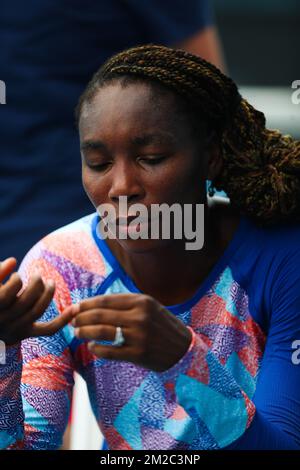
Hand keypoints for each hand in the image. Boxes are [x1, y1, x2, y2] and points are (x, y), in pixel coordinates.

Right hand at [0, 257, 73, 345]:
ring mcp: (17, 328)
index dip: (16, 280)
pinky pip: (49, 329)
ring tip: (50, 282)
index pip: (7, 293)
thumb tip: (12, 260)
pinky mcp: (28, 333)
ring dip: (48, 294)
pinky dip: (63, 320)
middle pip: (25, 301)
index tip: (17, 276)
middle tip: (38, 274)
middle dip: (36, 283)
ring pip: (37, 311)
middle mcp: (5, 320)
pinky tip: (74, 308)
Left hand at [68, 293, 191, 371]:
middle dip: (81, 318)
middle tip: (72, 321)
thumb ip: (126, 304)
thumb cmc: (162, 326)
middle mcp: (140, 316)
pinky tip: (91, 347)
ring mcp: (139, 336)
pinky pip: (109, 351)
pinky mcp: (138, 354)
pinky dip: (96, 349)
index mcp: (142, 301)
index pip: (106, 300)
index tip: (75, 307)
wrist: (183, 349)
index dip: (86, 304)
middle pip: (100, 315)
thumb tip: (95, 304)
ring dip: (84, 332)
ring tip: (77, 333)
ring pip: (102, 332)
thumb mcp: (149, 307)